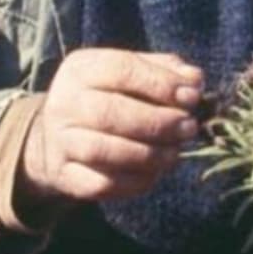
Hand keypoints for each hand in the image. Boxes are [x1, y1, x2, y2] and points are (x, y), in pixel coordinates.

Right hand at [19, 48, 201, 205]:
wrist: (58, 135)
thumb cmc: (107, 97)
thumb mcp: (129, 74)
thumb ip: (162, 70)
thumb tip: (194, 79)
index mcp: (81, 69)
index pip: (120, 70)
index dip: (160, 84)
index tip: (192, 97)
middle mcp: (63, 103)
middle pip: (110, 113)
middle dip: (158, 123)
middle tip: (189, 128)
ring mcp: (60, 142)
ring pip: (104, 151)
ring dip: (149, 155)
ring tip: (175, 153)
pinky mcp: (64, 175)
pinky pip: (101, 184)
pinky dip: (134, 181)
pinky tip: (155, 173)